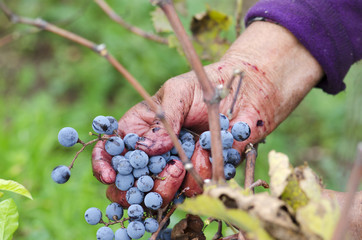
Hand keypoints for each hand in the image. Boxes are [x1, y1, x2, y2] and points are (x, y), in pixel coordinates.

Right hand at [92, 21, 322, 203]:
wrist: (246, 91)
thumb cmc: (205, 85)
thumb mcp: (178, 92)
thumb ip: (162, 116)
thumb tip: (150, 148)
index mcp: (142, 130)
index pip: (112, 151)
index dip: (104, 166)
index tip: (110, 177)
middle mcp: (156, 152)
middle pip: (134, 182)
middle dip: (141, 186)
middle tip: (158, 177)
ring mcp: (178, 165)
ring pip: (163, 192)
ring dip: (171, 183)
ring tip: (185, 160)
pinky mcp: (202, 173)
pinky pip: (196, 187)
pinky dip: (200, 174)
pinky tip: (205, 153)